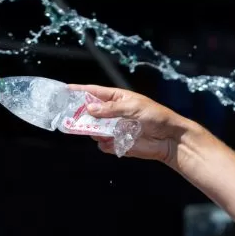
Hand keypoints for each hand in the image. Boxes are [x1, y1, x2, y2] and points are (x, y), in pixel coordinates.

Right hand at [69, 84, 197, 165]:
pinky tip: (111, 143)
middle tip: (70, 118)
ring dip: (93, 132)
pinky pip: (104, 145)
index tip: (65, 90)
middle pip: (90, 113)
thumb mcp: (133, 107)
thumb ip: (110, 109)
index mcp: (117, 98)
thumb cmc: (156, 117)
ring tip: (98, 132)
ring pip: (94, 130)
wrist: (169, 138)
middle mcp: (113, 113)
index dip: (79, 91)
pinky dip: (105, 145)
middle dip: (81, 115)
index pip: (94, 93)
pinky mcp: (118, 143)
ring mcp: (114, 129)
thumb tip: (90, 109)